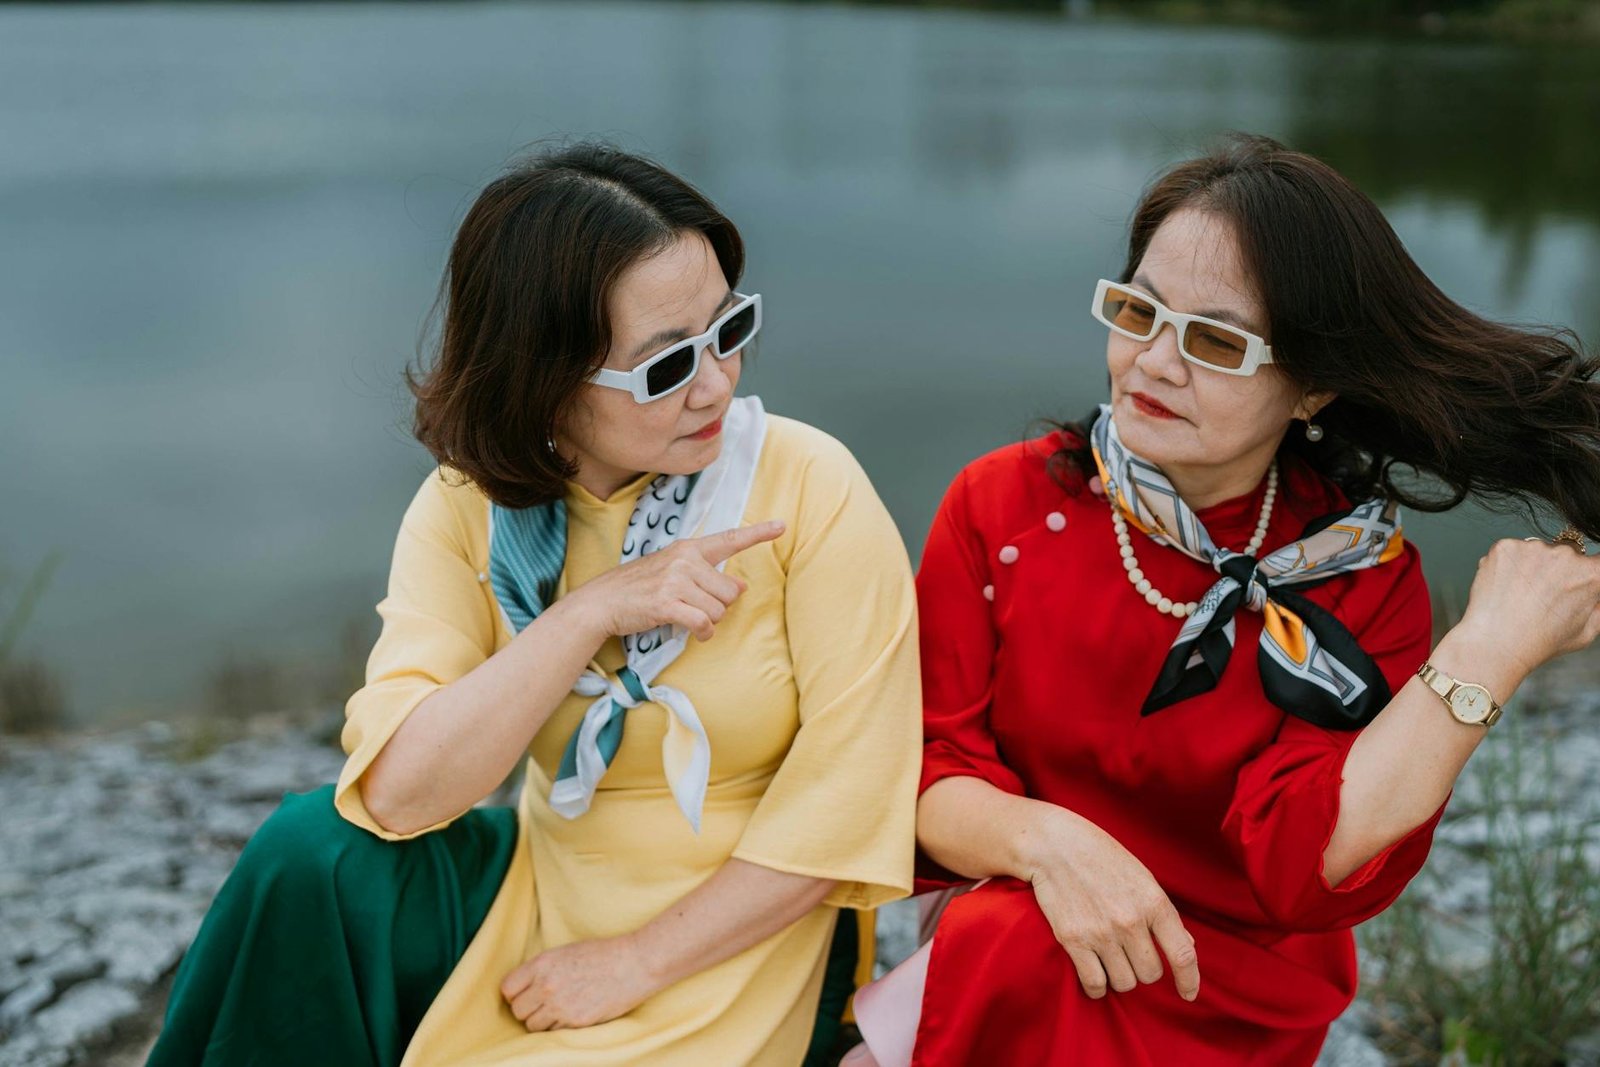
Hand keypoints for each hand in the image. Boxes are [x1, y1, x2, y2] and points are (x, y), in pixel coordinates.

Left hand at [500, 935, 659, 1031]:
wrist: (635, 963)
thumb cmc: (603, 954)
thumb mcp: (566, 952)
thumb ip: (542, 969)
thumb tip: (525, 986)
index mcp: (543, 963)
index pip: (507, 988)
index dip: (515, 993)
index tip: (524, 994)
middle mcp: (547, 985)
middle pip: (518, 1010)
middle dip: (528, 1009)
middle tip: (542, 1004)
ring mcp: (561, 1006)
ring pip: (532, 1026)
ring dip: (542, 1021)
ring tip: (559, 1010)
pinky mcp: (576, 1023)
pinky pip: (553, 1033)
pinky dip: (559, 1027)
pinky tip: (572, 1014)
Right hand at [565, 520, 784, 643]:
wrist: (603, 601)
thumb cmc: (639, 587)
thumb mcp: (673, 572)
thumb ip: (706, 575)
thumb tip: (741, 588)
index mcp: (688, 548)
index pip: (729, 539)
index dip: (758, 533)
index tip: (781, 525)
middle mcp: (685, 560)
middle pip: (730, 592)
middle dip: (719, 607)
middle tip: (696, 607)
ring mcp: (676, 581)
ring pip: (719, 611)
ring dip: (709, 622)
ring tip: (688, 618)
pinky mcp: (668, 603)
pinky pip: (704, 623)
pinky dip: (703, 634)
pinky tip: (694, 633)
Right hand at [1020, 806, 1199, 1002]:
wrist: (1053, 844)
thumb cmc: (1100, 856)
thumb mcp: (1141, 877)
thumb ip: (1163, 913)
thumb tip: (1187, 944)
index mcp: (1153, 902)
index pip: (1182, 954)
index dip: (1189, 980)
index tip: (1188, 994)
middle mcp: (1130, 920)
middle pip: (1150, 974)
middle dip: (1143, 968)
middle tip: (1129, 953)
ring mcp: (1101, 932)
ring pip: (1125, 982)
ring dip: (1120, 975)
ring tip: (1110, 958)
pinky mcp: (1073, 940)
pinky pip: (1095, 984)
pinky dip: (1097, 987)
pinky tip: (1095, 974)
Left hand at [1456, 536, 1599, 676]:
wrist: (1496, 643)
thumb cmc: (1540, 642)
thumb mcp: (1587, 630)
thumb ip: (1599, 607)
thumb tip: (1596, 594)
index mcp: (1591, 574)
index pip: (1597, 560)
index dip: (1586, 571)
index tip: (1573, 582)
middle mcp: (1565, 555)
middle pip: (1566, 554)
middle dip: (1557, 570)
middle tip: (1541, 595)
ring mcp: (1533, 548)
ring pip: (1536, 551)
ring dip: (1531, 565)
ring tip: (1519, 595)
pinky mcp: (1504, 547)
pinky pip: (1510, 551)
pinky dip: (1507, 564)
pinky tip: (1504, 587)